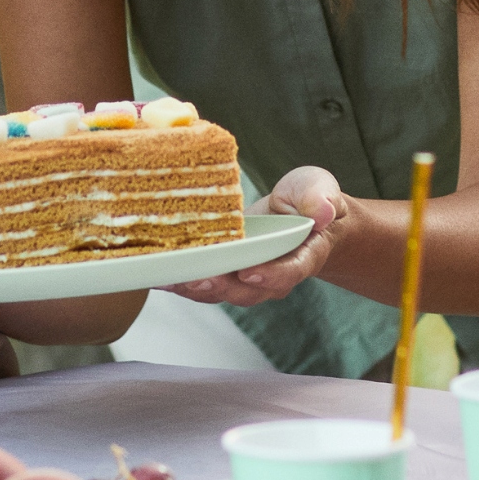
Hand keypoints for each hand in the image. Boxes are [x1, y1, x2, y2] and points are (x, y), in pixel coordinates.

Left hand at [172, 165, 347, 305]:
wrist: (299, 213)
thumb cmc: (308, 199)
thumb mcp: (319, 189)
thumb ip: (320, 198)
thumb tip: (321, 212)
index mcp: (303, 254)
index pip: (291, 269)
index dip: (272, 274)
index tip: (251, 272)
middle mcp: (274, 273)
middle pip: (250, 288)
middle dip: (223, 285)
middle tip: (198, 279)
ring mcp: (248, 275)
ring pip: (223, 290)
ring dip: (196, 288)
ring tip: (170, 280)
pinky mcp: (225, 270)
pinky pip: (205, 281)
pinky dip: (182, 280)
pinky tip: (157, 275)